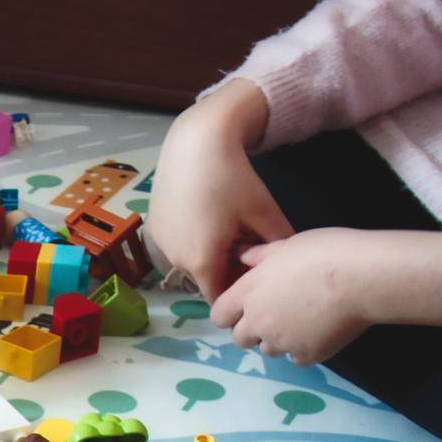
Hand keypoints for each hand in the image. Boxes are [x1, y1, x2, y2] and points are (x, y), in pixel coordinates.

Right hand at [149, 79, 292, 300]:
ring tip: (226, 227)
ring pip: (190, 263)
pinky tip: (206, 214)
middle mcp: (176, 260)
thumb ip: (279, 245)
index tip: (257, 274)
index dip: (241, 292)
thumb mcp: (265, 212)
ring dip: (208, 255)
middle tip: (247, 244)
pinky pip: (177, 245)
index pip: (222, 299)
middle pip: (206, 280)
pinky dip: (192, 239)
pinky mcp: (153, 227)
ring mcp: (161, 244)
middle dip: (226, 271)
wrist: (196, 142)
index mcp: (203, 263)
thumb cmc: (234, 179)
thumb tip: (287, 264)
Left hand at [212, 228, 378, 363]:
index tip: (244, 308)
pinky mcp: (307, 355)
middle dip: (252, 330)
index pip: (219, 315)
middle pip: (240, 338)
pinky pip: (296, 357)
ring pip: (268, 350)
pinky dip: (304, 348)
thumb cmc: (325, 252)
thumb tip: (242, 256)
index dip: (230, 313)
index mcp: (248, 293)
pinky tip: (320, 331)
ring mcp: (282, 341)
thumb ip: (260, 256)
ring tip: (301, 321)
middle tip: (275, 315)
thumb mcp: (286, 245)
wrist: (362, 278)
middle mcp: (258, 321)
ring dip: (277, 339)